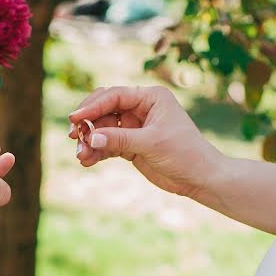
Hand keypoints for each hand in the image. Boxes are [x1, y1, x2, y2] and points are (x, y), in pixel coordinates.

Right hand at [69, 86, 223, 198]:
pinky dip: (96, 152)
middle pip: (103, 109)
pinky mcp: (130, 145)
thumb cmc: (185, 154)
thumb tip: (90, 137)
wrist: (201, 179)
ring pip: (102, 128)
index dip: (93, 106)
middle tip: (74, 136)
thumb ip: (119, 139)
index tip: (76, 119)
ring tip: (81, 156)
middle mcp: (141, 109)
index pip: (114, 96)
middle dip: (87, 122)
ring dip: (89, 141)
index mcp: (151, 98)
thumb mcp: (151, 143)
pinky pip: (106, 144)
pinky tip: (87, 161)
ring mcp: (134, 127)